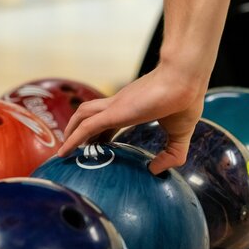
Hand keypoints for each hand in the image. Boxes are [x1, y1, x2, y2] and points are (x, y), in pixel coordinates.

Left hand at [57, 61, 205, 173]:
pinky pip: (86, 126)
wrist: (185, 78)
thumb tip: (155, 170)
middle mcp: (119, 105)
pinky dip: (73, 138)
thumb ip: (172, 154)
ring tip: (63, 150)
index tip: (95, 146)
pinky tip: (64, 152)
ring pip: (82, 116)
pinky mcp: (113, 111)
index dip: (100, 134)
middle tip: (73, 149)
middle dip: (79, 132)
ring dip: (70, 131)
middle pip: (90, 115)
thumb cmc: (185, 100)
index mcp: (132, 107)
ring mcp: (114, 106)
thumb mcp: (180, 135)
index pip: (108, 121)